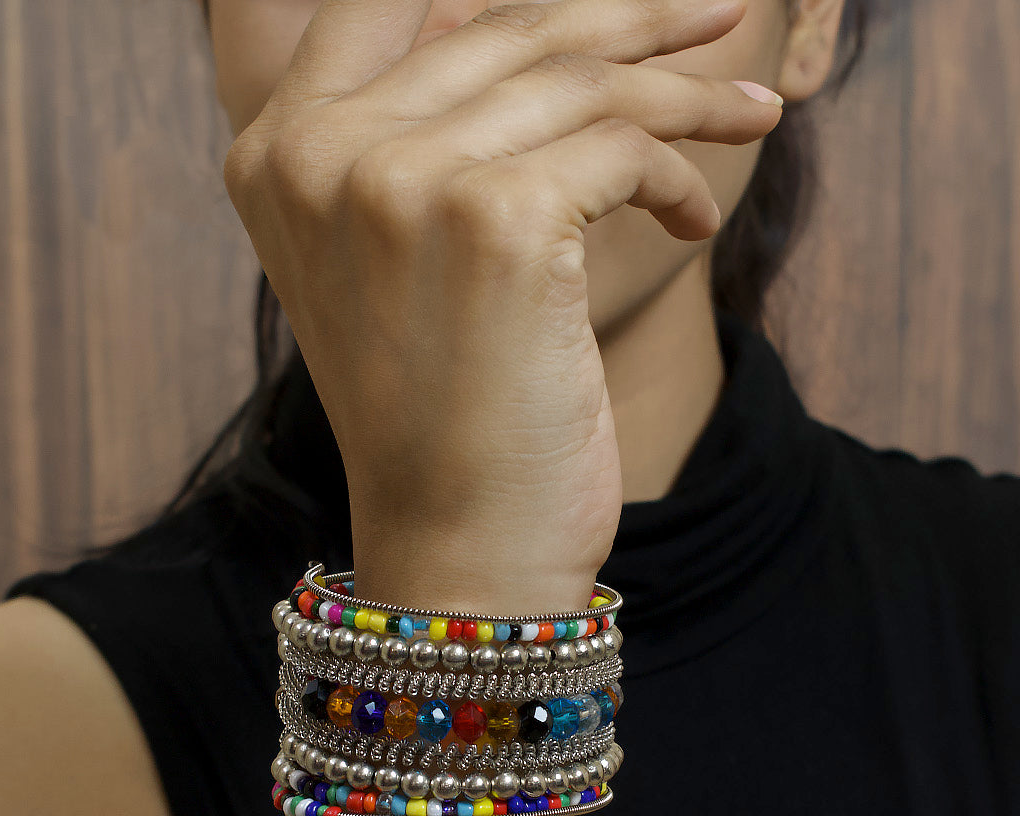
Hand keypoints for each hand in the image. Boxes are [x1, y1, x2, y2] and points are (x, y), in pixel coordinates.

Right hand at [218, 0, 782, 606]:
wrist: (461, 550)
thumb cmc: (444, 421)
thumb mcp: (397, 264)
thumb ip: (417, 137)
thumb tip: (491, 10)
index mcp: (275, 155)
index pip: (384, 1)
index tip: (609, 5)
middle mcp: (320, 154)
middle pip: (505, 25)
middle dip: (634, 17)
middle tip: (722, 14)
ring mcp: (400, 180)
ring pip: (581, 78)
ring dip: (685, 91)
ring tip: (752, 108)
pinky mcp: (497, 218)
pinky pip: (624, 147)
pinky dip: (678, 174)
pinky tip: (699, 216)